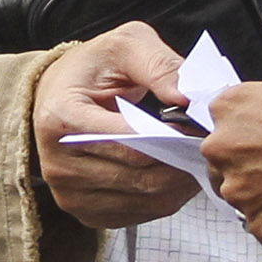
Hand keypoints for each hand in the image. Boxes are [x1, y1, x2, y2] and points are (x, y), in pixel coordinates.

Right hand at [32, 22, 195, 231]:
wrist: (55, 95)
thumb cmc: (91, 69)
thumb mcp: (124, 46)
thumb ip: (159, 65)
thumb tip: (190, 97)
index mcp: (61, 118)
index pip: (130, 142)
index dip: (172, 137)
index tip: (197, 126)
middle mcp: (57, 163)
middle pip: (141, 177)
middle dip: (182, 161)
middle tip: (206, 144)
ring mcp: (69, 193)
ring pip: (146, 200)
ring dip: (180, 183)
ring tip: (193, 157)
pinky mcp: (84, 211)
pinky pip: (140, 215)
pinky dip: (166, 197)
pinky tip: (174, 173)